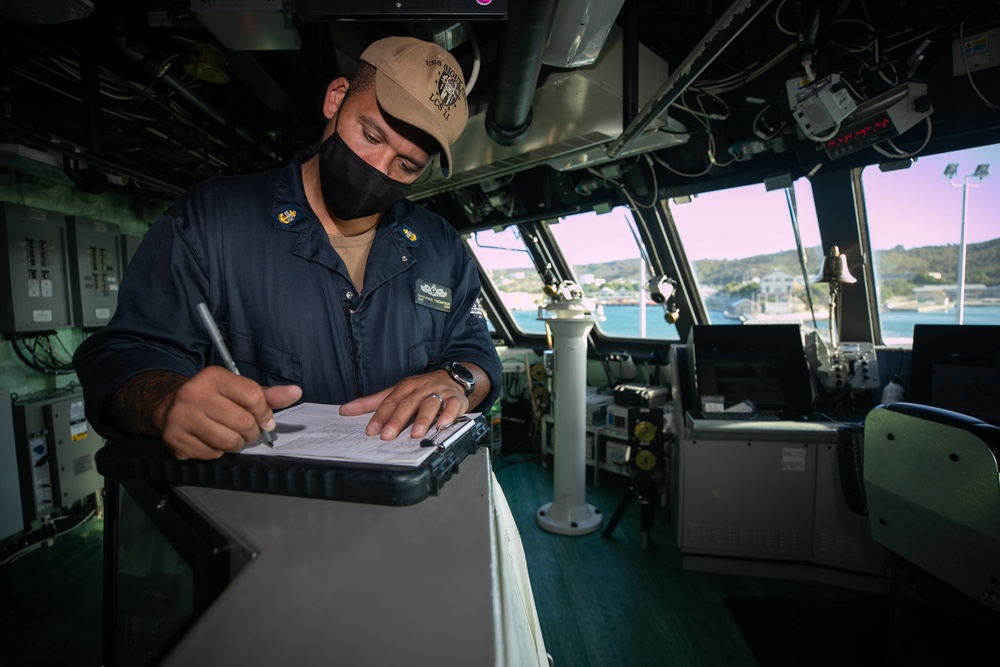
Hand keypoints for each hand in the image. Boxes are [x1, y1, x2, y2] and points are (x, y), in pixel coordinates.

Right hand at [156, 366, 301, 459]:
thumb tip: (295, 392)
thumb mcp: (237, 389)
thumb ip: (266, 394)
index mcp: (214, 376)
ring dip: (237, 444)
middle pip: (243, 422)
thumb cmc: (211, 398)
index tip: (265, 420)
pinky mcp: (174, 439)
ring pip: (229, 441)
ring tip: (232, 435)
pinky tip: (211, 440)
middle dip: (252, 432)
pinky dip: (218, 451)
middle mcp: (194, 394)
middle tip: (247, 430)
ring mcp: (181, 417)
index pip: (253, 396)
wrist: (168, 407)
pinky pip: (212, 454)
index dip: (265, 413)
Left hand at [339, 369, 467, 439]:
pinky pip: (452, 406)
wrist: (453, 377)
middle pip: (408, 403)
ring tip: (415, 434)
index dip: (380, 416)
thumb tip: (345, 410)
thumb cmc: (421, 389)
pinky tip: (442, 425)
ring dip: (422, 419)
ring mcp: (439, 392)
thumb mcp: (396, 392)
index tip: (371, 431)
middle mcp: (421, 388)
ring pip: (430, 404)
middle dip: (397, 420)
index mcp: (406, 386)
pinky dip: (448, 415)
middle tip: (388, 435)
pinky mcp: (456, 399)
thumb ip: (372, 403)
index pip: (390, 402)